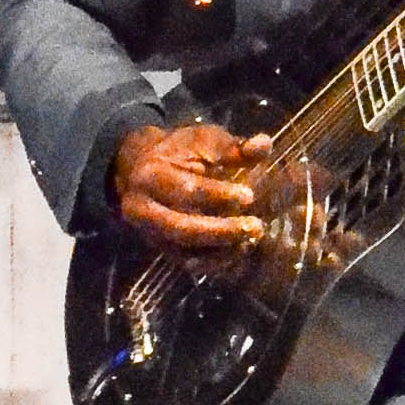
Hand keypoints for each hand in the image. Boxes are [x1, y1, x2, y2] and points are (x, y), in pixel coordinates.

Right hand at [111, 121, 272, 249]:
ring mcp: (151, 234)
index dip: (219, 195)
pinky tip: (240, 250)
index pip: (186, 190)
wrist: (141, 168)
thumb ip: (234, 146)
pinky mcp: (162, 249)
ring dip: (221, 251)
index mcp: (151, 176)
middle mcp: (143, 209)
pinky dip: (216, 262)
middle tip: (256, 227)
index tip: (249, 195)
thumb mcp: (203, 141)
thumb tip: (263, 144)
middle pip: (182, 228)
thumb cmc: (178, 151)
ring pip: (185, 252)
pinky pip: (189, 263)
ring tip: (251, 241)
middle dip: (222, 231)